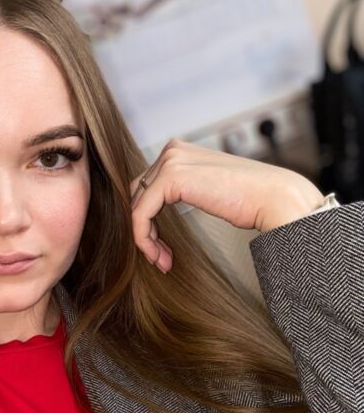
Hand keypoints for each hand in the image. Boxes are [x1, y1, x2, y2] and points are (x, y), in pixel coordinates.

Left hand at [130, 140, 324, 273]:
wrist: (276, 199)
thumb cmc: (251, 200)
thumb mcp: (209, 191)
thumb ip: (186, 191)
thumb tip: (157, 214)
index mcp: (181, 151)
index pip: (147, 188)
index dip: (149, 221)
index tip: (162, 251)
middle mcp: (173, 150)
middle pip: (138, 197)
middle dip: (146, 231)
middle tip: (161, 259)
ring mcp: (171, 161)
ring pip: (136, 207)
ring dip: (146, 240)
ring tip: (162, 262)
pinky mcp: (170, 178)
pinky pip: (140, 214)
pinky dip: (144, 239)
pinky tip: (160, 257)